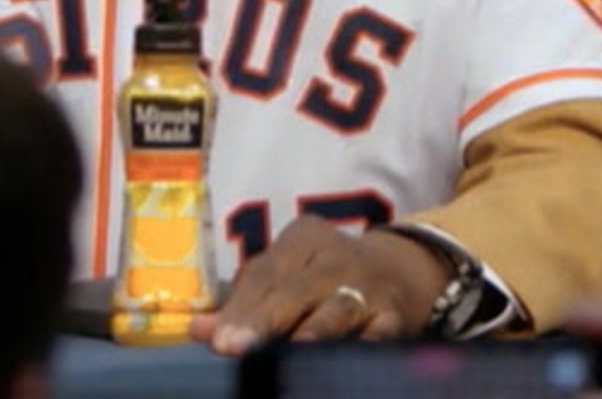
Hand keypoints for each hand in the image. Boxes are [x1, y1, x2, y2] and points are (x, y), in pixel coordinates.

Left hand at [187, 216, 448, 355]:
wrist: (403, 270)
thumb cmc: (324, 278)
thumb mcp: (287, 277)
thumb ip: (243, 304)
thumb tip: (197, 330)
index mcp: (304, 239)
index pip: (265, 273)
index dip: (238, 308)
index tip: (215, 341)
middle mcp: (337, 257)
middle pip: (296, 288)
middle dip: (264, 319)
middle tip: (233, 347)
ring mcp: (370, 284)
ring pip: (337, 308)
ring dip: (314, 331)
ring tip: (294, 349)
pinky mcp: (395, 314)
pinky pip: (378, 332)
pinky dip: (362, 346)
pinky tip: (343, 362)